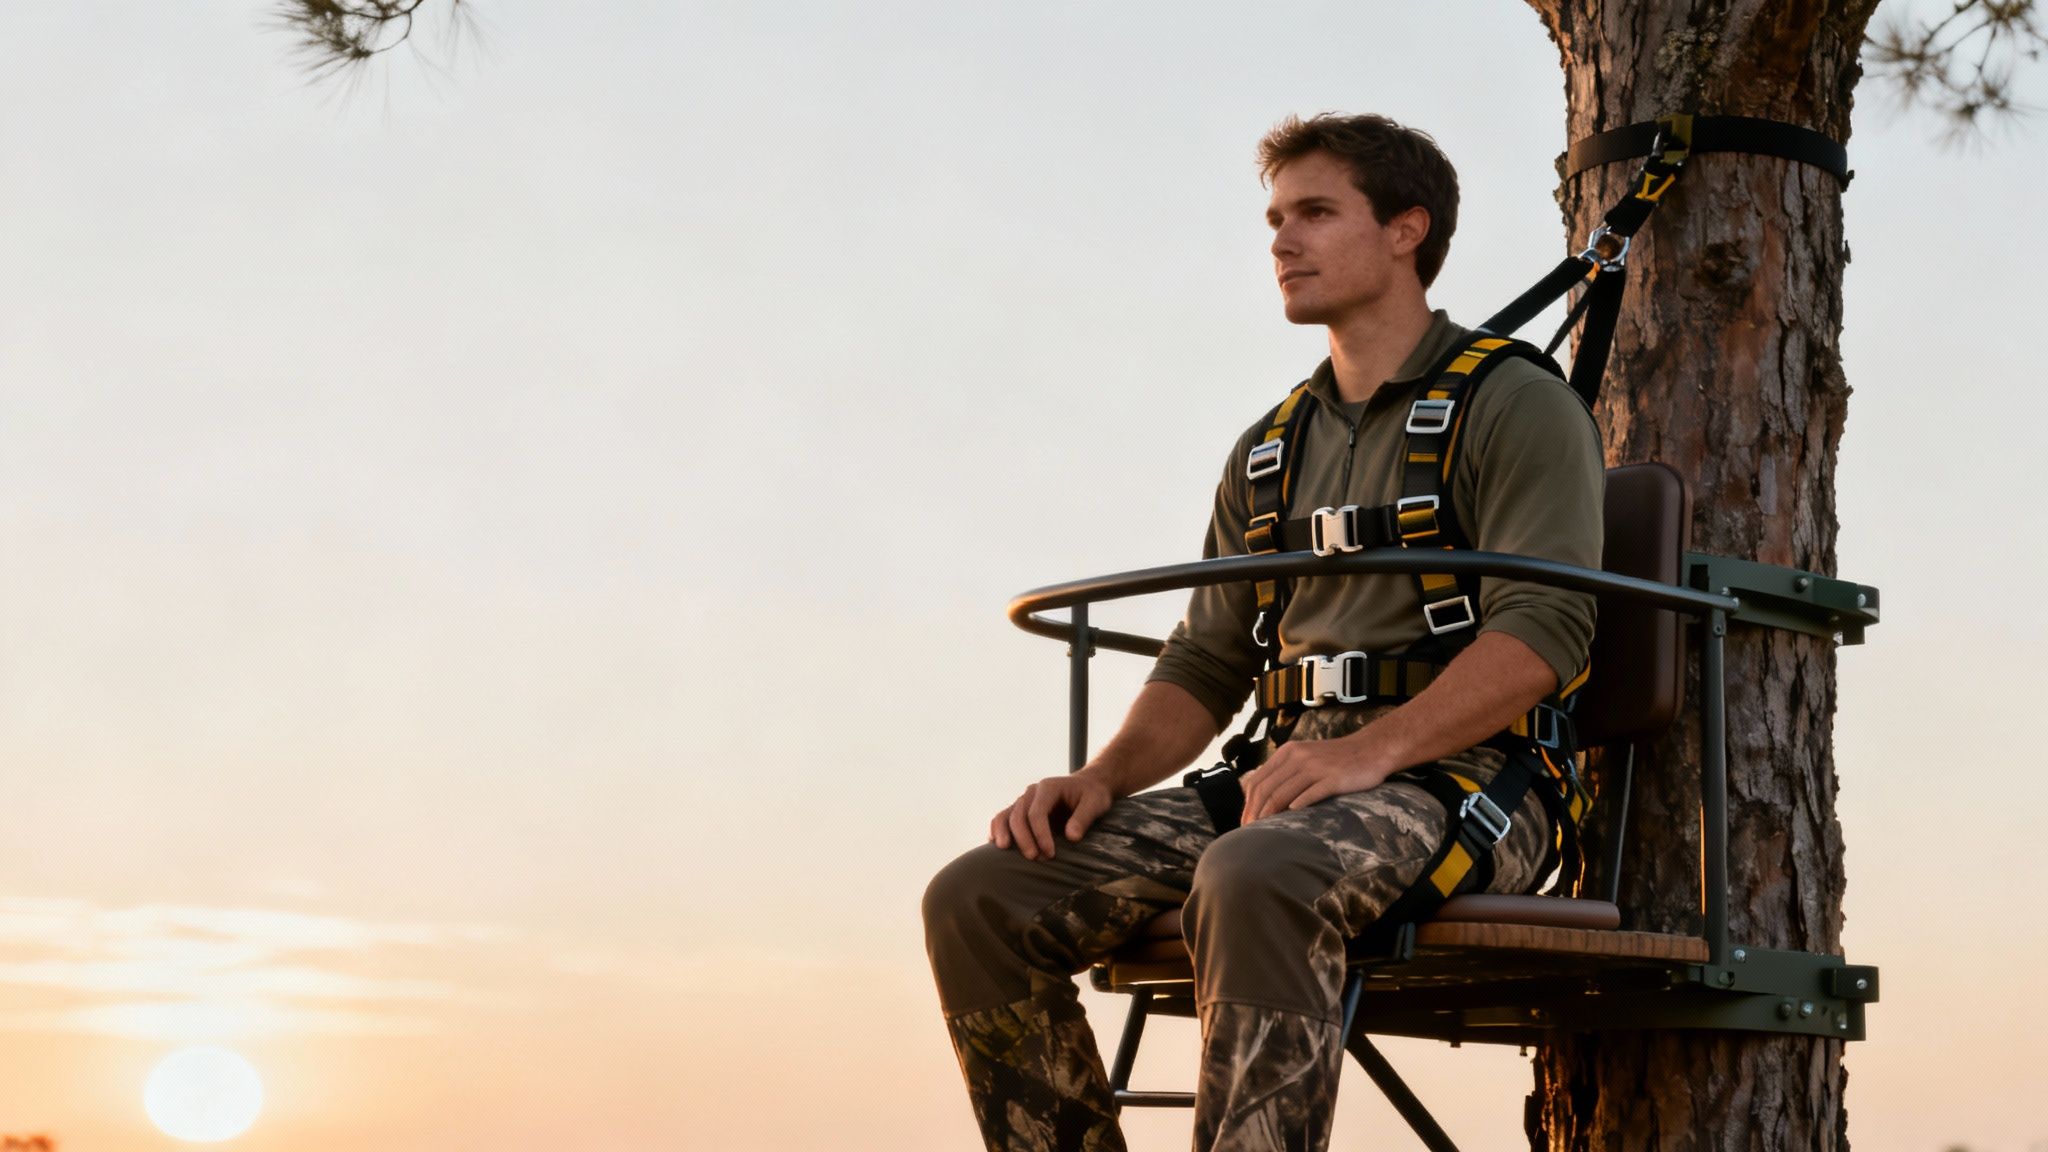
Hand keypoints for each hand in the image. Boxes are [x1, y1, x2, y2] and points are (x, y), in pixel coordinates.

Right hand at [989, 773, 1114, 859]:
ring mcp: (1024, 801)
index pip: (1037, 812)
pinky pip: (1003, 818)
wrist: (1087, 786)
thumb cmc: (1092, 795)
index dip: (1040, 834)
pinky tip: (995, 844)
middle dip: (1023, 838)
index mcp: (1048, 788)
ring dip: (1004, 833)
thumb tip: (1071, 837)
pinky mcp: (1021, 811)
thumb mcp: (1096, 803)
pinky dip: (997, 829)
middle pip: (1018, 815)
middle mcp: (1031, 792)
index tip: (1050, 853)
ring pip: (1005, 815)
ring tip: (1004, 851)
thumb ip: (1083, 818)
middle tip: (1034, 858)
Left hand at [1240, 736, 1392, 822]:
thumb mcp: (1305, 756)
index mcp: (1287, 753)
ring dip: (1270, 815)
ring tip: (1264, 832)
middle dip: (1254, 813)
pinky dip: (1298, 806)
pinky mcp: (1333, 778)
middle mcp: (1298, 757)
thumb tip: (1257, 794)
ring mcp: (1315, 767)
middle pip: (1266, 789)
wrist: (1371, 749)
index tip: (1244, 823)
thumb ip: (1283, 771)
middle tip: (1249, 833)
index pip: (1257, 781)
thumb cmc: (1336, 759)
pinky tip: (1290, 817)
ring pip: (1283, 794)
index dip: (1247, 804)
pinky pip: (1310, 794)